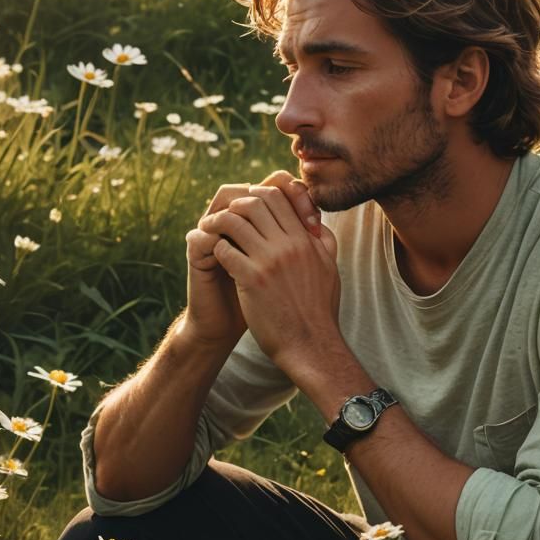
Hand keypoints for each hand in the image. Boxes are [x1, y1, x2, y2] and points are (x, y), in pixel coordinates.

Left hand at [198, 183, 340, 370]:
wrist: (311, 345)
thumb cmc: (320, 310)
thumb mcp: (330, 269)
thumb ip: (323, 242)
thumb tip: (314, 222)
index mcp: (306, 239)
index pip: (279, 196)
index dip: (257, 194)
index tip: (245, 205)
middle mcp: (289, 245)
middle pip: (255, 201)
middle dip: (236, 204)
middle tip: (224, 214)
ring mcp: (270, 261)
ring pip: (235, 221)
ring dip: (219, 223)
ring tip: (210, 230)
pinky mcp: (252, 279)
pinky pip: (225, 249)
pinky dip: (217, 248)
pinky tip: (216, 256)